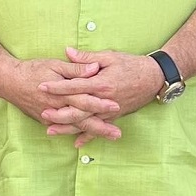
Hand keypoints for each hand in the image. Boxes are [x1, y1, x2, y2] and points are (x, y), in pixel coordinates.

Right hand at [0, 57, 120, 136]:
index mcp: (60, 92)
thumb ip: (75, 69)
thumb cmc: (31, 69)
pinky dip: (75, 133)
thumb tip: (95, 68)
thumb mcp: (54, 64)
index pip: (83, 99)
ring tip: (108, 135)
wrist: (8, 81)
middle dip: (100, 126)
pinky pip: (63, 128)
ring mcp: (49, 116)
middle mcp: (55, 107)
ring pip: (74, 126)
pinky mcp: (45, 120)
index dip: (100, 103)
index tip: (116, 105)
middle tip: (117, 132)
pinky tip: (86, 138)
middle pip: (81, 118)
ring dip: (92, 132)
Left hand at [37, 47, 164, 145]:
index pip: (75, 86)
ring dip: (68, 128)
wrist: (154, 78)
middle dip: (59, 112)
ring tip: (50, 130)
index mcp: (102, 83)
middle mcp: (105, 100)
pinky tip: (76, 143)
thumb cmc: (131, 64)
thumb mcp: (109, 57)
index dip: (57, 86)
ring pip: (86, 122)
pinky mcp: (115, 116)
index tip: (42, 86)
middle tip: (42, 113)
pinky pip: (99, 128)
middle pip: (78, 109)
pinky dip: (87, 136)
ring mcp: (110, 110)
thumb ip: (86, 57)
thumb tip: (67, 52)